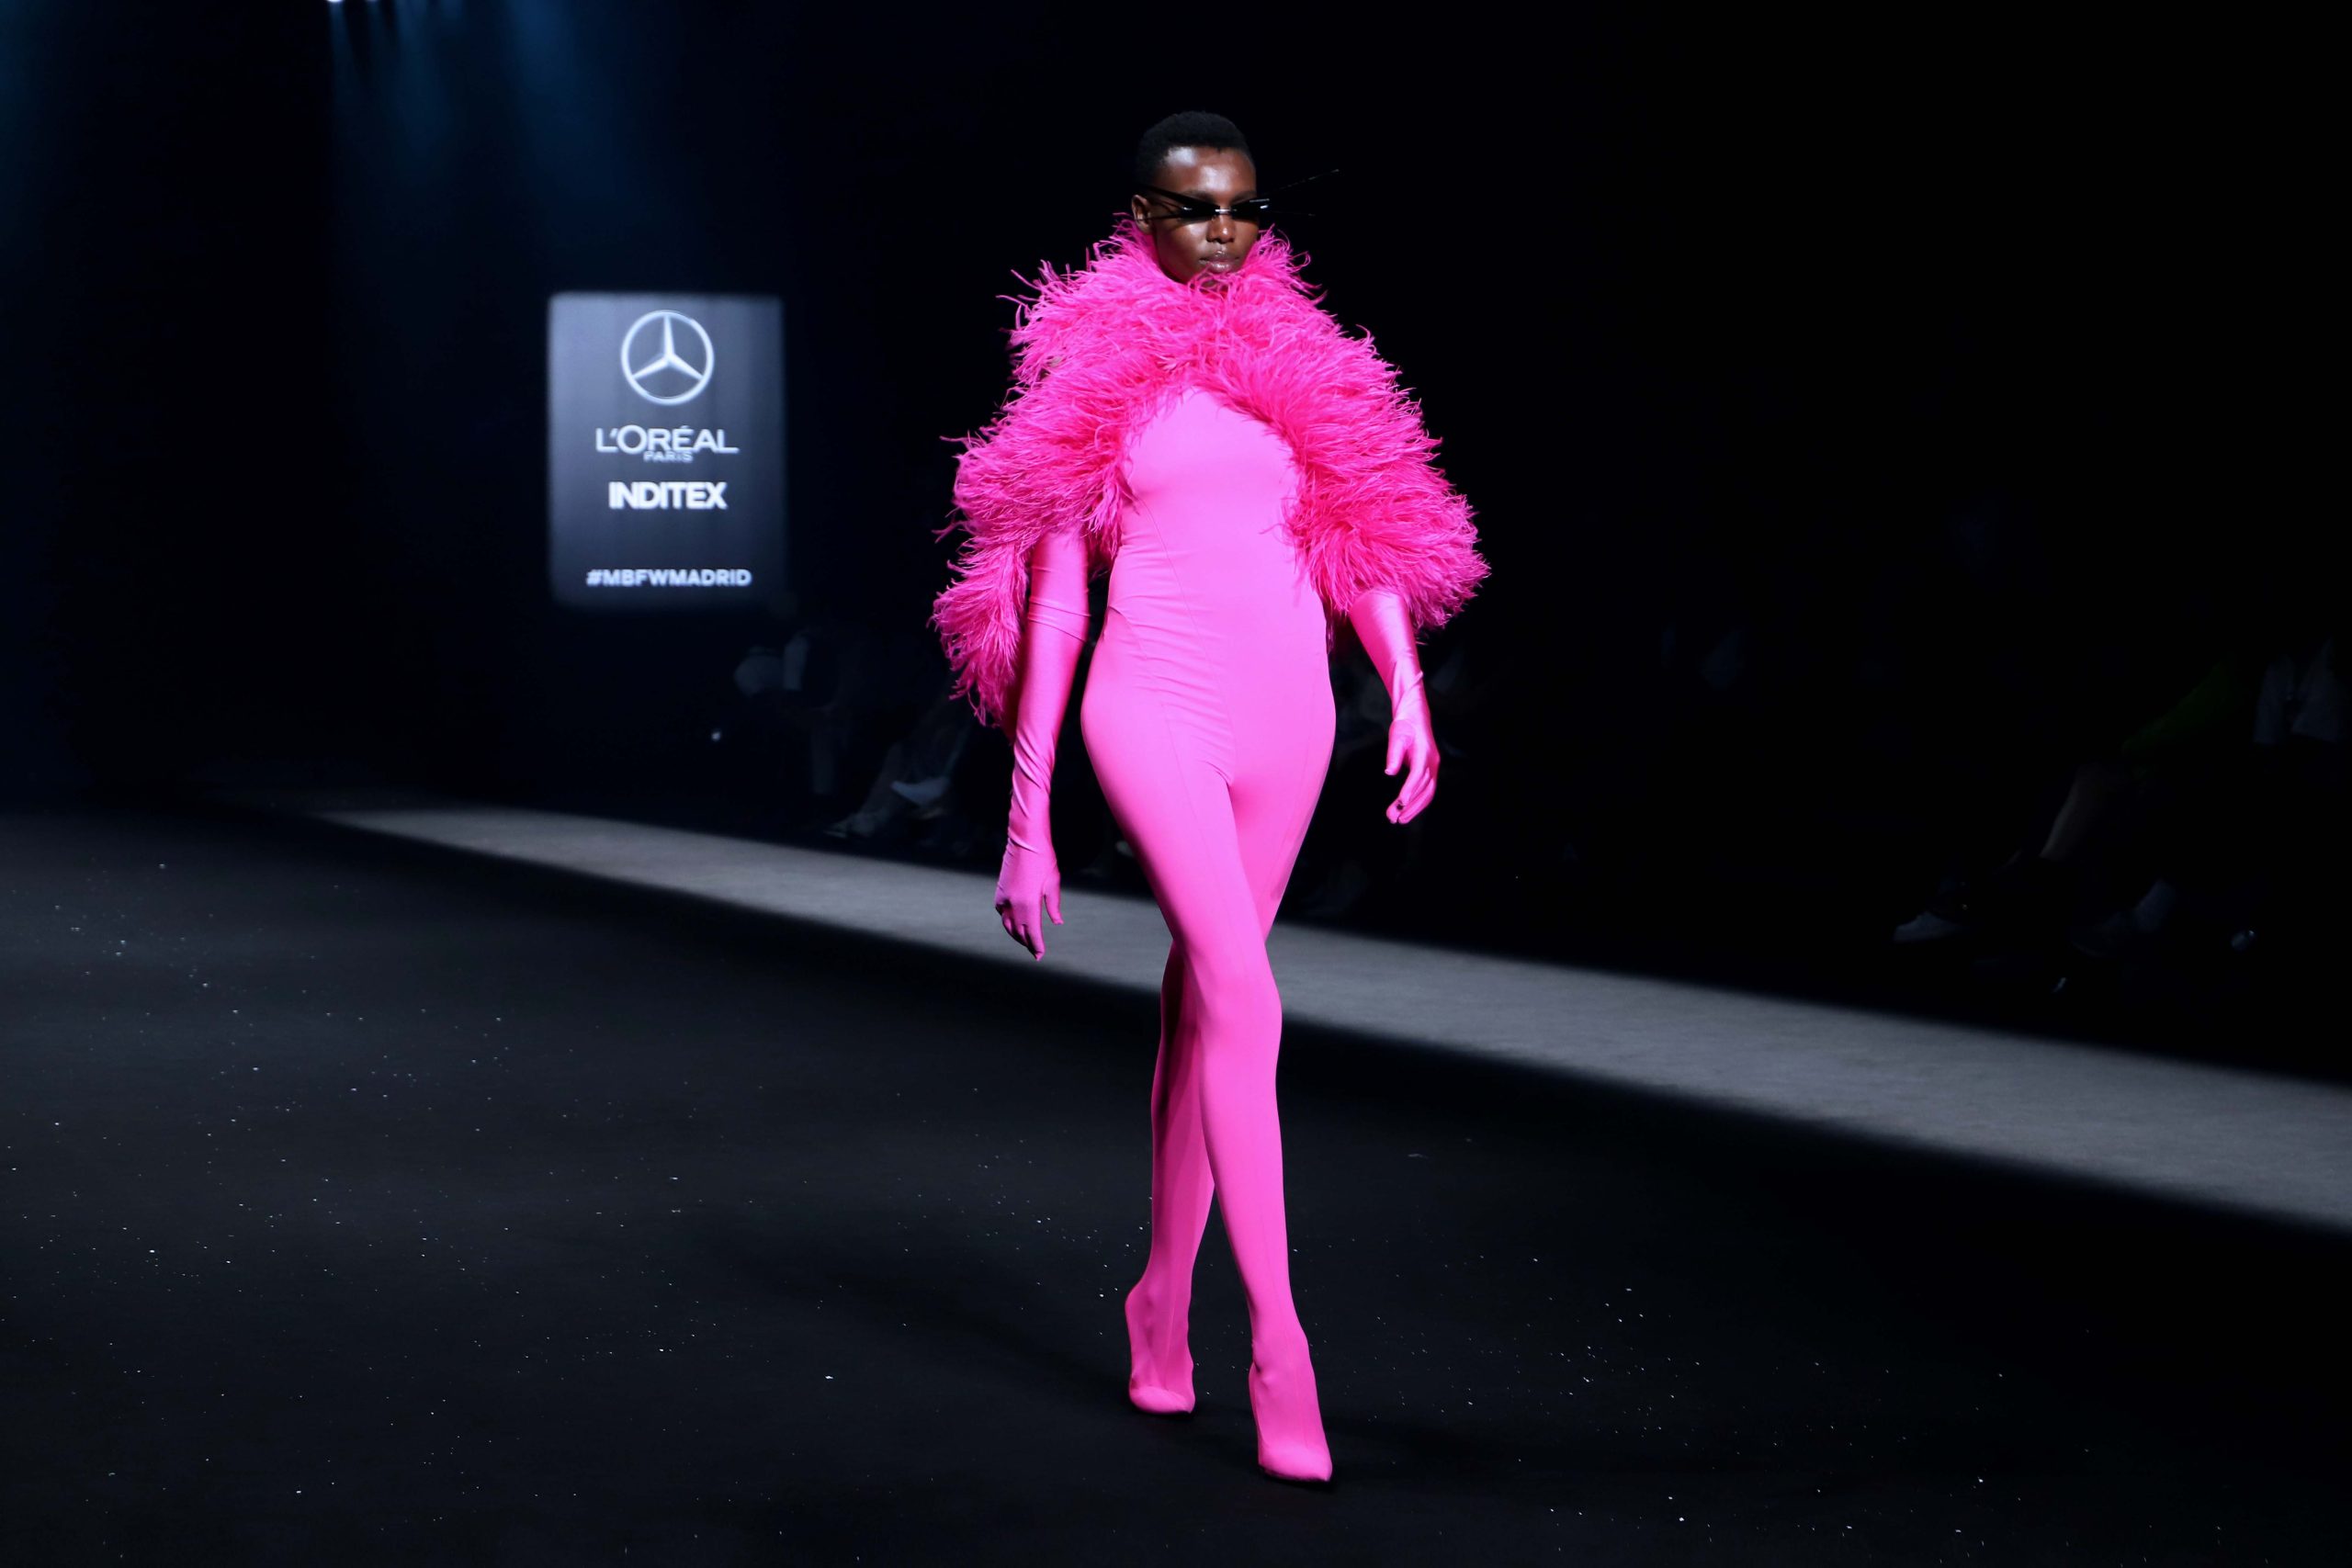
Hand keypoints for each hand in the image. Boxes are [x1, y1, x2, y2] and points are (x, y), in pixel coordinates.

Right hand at [994, 830, 1062, 958]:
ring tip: (1026, 942)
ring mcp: (1004, 898)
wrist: (1025, 840)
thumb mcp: (1053, 883)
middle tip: (1035, 952)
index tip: (1040, 955)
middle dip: (1027, 943)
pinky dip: (1008, 921)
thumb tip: (1057, 922)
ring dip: (1016, 935)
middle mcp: (1013, 904)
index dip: (1036, 946)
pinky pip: (1002, 913)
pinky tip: (1015, 923)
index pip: (1032, 932)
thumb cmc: (1043, 859)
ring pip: (1008, 925)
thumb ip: (1053, 906)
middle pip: (1019, 932)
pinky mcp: (999, 891)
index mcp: (1029, 904)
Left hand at [1382, 667, 1437, 824]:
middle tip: (1395, 818)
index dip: (1410, 790)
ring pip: (1428, 793)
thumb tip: (1389, 772)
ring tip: (1399, 819)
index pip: (1418, 775)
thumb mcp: (1397, 735)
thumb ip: (1394, 754)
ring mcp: (1433, 767)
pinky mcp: (1429, 770)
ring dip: (1414, 808)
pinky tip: (1406, 809)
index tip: (1400, 802)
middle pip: (1425, 789)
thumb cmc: (1405, 724)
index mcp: (1425, 753)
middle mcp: (1432, 762)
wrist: (1415, 714)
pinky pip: (1426, 790)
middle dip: (1411, 805)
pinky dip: (1418, 802)